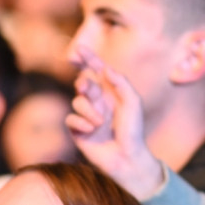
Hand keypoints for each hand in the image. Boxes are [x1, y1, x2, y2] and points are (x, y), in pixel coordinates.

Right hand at [66, 46, 165, 200]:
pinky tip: (92, 131)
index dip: (89, 58)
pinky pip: (70, 119)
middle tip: (87, 88)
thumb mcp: (133, 103)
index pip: (97, 71)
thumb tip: (105, 68)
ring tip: (101, 123)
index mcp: (111, 92)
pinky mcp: (77, 130)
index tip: (80, 48)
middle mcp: (97, 102)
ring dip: (89, 111)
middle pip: (83, 83)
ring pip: (77, 101)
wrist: (126, 157)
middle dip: (84, 83)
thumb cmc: (133, 130)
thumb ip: (121, 83)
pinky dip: (81, 124)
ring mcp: (86, 116)